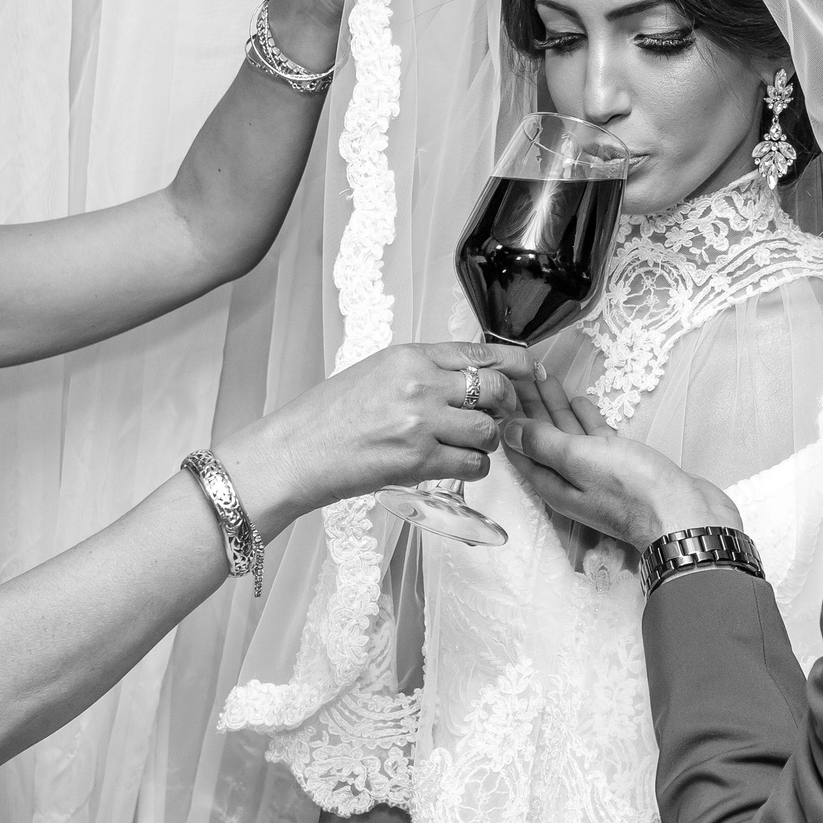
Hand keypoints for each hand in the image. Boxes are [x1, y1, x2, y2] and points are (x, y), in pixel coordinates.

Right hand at [222, 341, 531, 527]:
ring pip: (489, 431)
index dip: (513, 364)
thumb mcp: (376, 373)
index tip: (526, 373)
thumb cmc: (327, 417)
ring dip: (486, 442)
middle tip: (496, 418)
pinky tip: (455, 466)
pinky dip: (472, 469)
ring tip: (466, 446)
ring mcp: (420, 423)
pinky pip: (472, 465)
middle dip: (505, 406)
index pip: (480, 353)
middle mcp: (419, 384)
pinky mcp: (418, 461)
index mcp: (409, 356)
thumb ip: (422, 371)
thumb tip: (465, 377)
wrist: (295, 452)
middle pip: (496, 389)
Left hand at [502, 366, 740, 548]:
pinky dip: (586, 420)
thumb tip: (508, 432)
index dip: (509, 419)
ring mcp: (597, 473)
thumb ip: (543, 444)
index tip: (501, 391)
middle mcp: (571, 480)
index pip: (521, 449)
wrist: (684, 514)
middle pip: (543, 439)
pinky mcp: (622, 466)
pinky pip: (595, 439)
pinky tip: (581, 402)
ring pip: (569, 436)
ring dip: (557, 409)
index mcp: (555, 483)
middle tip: (521, 375)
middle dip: (532, 407)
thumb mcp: (579, 461)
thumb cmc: (632, 490)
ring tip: (545, 379)